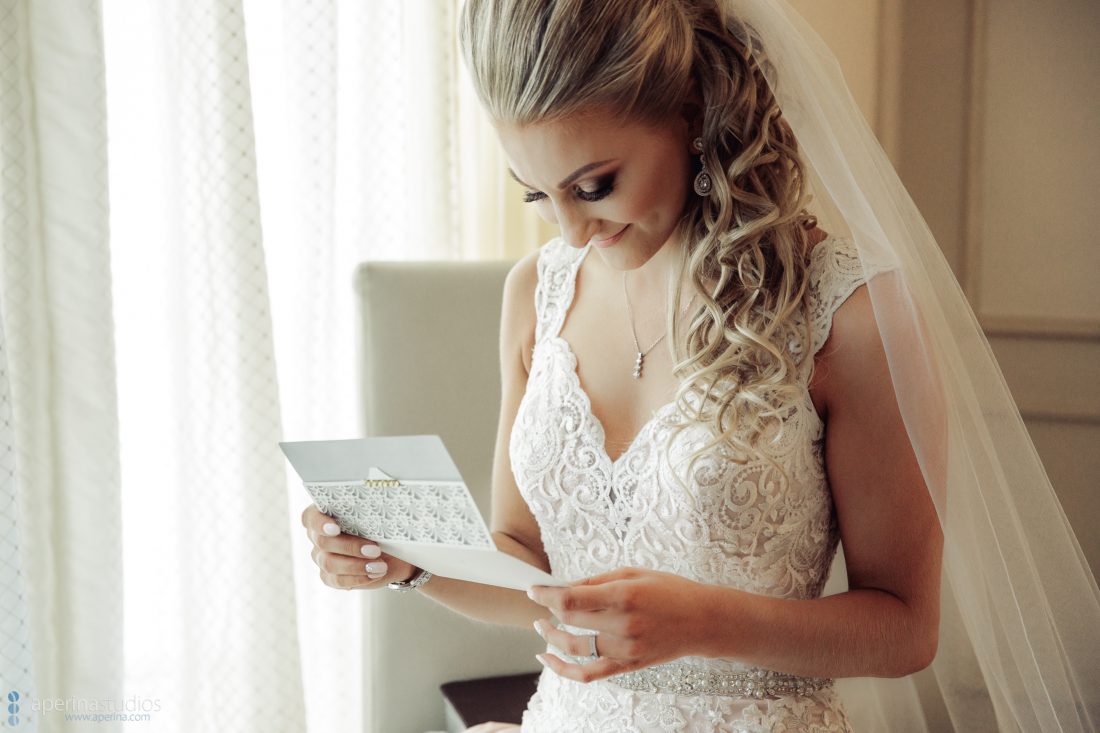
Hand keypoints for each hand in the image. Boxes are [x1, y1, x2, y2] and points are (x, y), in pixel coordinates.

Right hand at [301, 503, 417, 589]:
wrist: (392, 551)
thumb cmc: (382, 526)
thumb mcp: (379, 515)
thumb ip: (371, 509)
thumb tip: (379, 503)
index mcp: (324, 514)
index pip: (311, 517)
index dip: (320, 523)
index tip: (335, 528)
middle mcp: (318, 536)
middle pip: (323, 542)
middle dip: (350, 546)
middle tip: (375, 549)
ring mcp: (322, 557)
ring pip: (330, 563)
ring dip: (357, 565)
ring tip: (380, 566)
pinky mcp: (330, 576)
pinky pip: (338, 580)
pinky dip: (358, 578)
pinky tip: (374, 574)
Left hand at [527, 566, 720, 682]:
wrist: (703, 621)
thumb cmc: (670, 591)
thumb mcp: (634, 573)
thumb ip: (597, 581)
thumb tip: (564, 587)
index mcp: (624, 595)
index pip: (571, 599)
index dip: (546, 594)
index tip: (532, 589)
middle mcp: (623, 625)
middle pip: (570, 621)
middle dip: (548, 610)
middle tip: (540, 602)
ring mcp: (626, 650)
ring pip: (574, 648)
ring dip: (551, 637)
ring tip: (541, 627)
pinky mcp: (628, 666)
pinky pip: (588, 674)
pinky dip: (563, 669)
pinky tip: (547, 658)